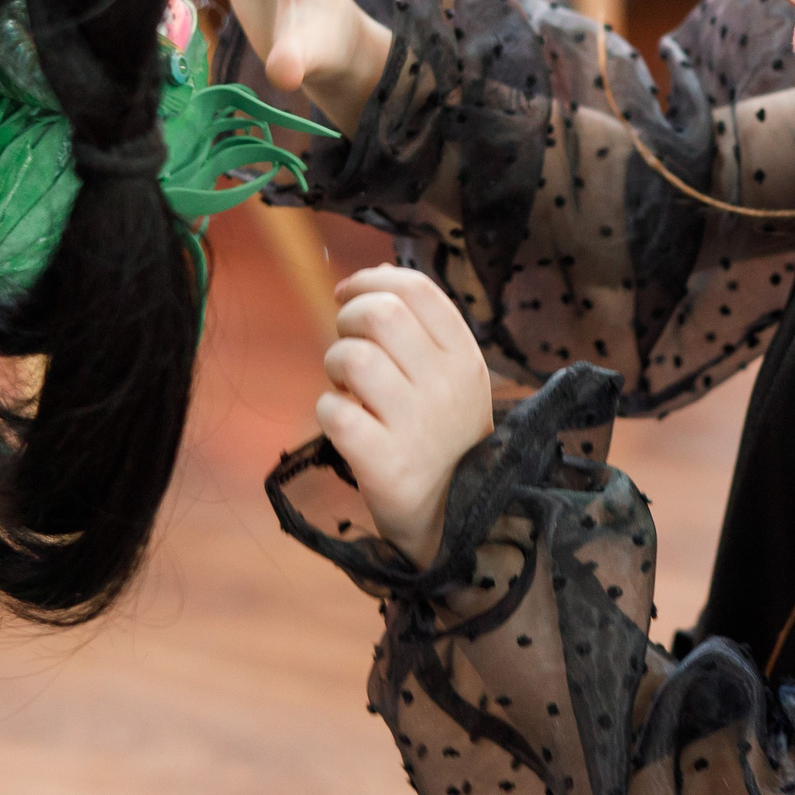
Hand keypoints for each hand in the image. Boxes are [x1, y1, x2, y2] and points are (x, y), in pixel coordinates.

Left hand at [315, 265, 493, 568]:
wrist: (452, 520)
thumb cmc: (441, 438)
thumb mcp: (451, 379)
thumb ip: (421, 328)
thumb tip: (376, 274)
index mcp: (465, 357)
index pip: (417, 290)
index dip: (370, 280)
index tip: (347, 294)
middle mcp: (446, 386)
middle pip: (380, 314)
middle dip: (347, 321)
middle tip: (347, 346)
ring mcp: (417, 425)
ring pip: (352, 358)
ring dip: (335, 366)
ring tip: (347, 389)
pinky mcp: (385, 463)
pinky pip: (333, 412)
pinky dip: (329, 412)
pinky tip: (346, 425)